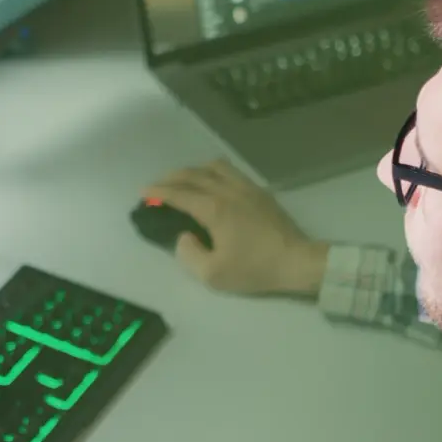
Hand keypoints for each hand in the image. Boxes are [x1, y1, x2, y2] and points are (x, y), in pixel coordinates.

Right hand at [143, 159, 328, 296]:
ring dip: (194, 170)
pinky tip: (213, 182)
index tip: (144, 192)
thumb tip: (184, 236)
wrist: (297, 261)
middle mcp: (227, 191)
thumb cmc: (254, 269)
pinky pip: (232, 172)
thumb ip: (189, 254)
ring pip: (214, 167)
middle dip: (171, 178)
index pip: (179, 194)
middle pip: (194, 175)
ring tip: (185, 180)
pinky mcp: (260, 192)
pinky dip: (214, 172)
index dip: (158, 192)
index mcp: (214, 209)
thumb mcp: (213, 274)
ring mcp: (246, 188)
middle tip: (158, 185)